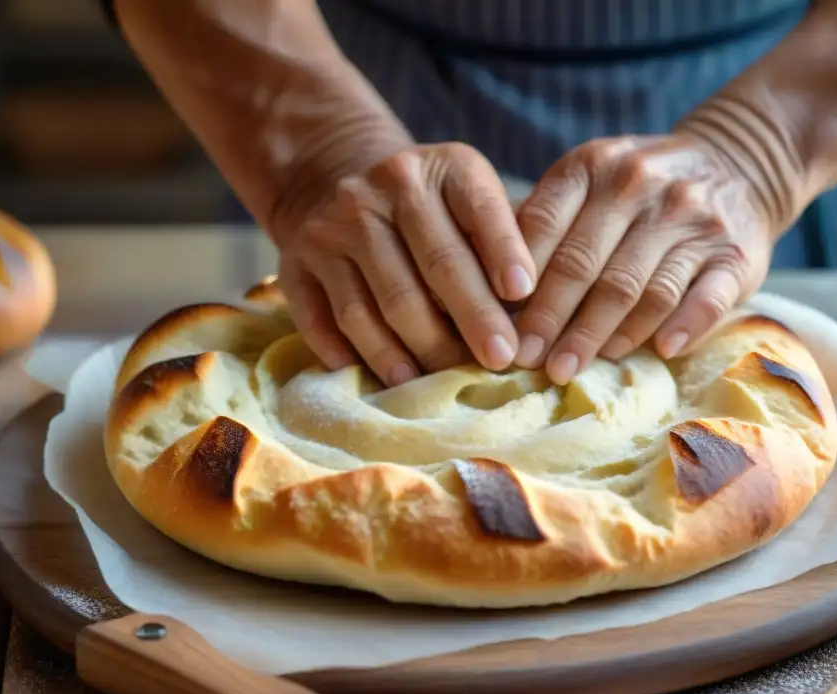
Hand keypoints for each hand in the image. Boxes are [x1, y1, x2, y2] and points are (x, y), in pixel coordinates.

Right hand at [277, 142, 536, 386]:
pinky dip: (354, 354)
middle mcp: (387, 187)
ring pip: (379, 302)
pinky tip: (383, 379)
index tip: (525, 295)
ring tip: (440, 382)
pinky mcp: (298, 262)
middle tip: (500, 361)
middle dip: (472, 319)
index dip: (503, 252)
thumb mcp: (471, 201)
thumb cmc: (431, 212)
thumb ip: (504, 243)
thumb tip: (538, 316)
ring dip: (413, 350)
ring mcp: (335, 224)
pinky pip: (325, 319)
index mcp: (445, 167)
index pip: (480, 208)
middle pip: (435, 265)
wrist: (334, 179)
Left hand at [513, 134, 773, 383]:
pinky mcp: (735, 254)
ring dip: (600, 335)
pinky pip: (704, 298)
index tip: (498, 325)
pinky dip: (682, 327)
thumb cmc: (639, 189)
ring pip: (638, 288)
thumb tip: (488, 289)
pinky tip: (658, 352)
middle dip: (549, 319)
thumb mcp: (590, 180)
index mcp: (595, 166)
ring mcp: (693, 219)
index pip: (545, 225)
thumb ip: (545, 221)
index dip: (519, 281)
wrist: (739, 163)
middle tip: (525, 360)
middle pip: (586, 264)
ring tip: (569, 368)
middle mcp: (643, 185)